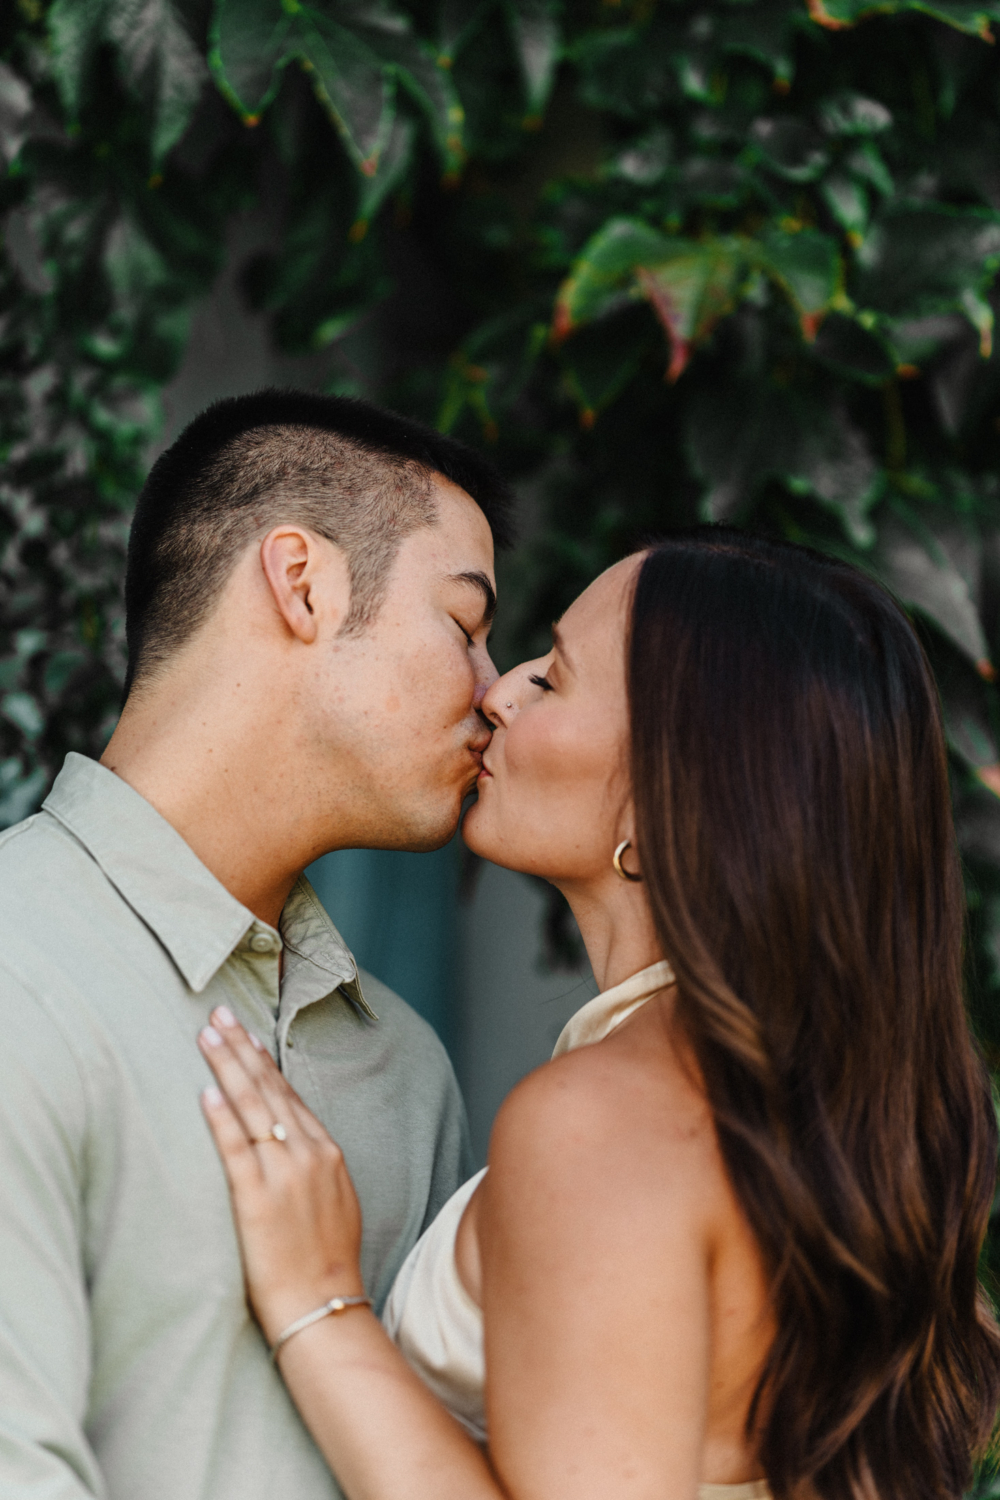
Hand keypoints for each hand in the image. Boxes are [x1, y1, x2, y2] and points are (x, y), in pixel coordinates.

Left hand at [198, 1007, 364, 1345]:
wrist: (325, 1306)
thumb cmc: (327, 1260)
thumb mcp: (335, 1199)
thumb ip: (313, 1163)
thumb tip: (289, 1139)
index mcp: (327, 1151)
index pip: (289, 1094)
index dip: (263, 1060)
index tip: (244, 1032)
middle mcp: (308, 1153)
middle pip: (269, 1088)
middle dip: (241, 1047)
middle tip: (218, 1014)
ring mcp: (284, 1173)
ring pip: (253, 1106)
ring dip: (228, 1066)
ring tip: (207, 1036)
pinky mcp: (257, 1198)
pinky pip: (236, 1148)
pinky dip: (220, 1117)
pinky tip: (205, 1092)